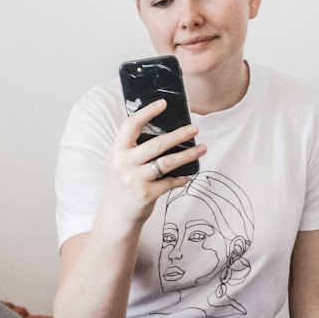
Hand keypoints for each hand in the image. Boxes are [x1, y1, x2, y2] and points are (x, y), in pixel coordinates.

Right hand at [105, 98, 205, 226]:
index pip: (131, 125)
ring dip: (188, 155)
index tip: (163, 103)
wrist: (117, 214)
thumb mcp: (121, 161)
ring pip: (167, 162)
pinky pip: (169, 182)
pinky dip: (182, 178)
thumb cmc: (123, 183)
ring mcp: (134, 179)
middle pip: (156, 144)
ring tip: (202, 148)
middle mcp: (123, 163)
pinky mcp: (146, 194)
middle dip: (179, 135)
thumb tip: (163, 128)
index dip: (147, 112)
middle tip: (195, 129)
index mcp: (117, 150)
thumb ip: (133, 147)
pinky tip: (190, 175)